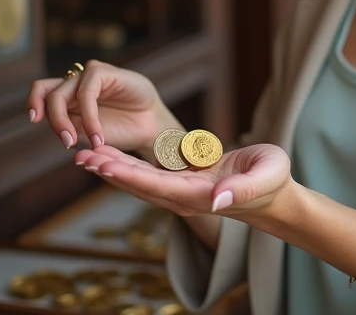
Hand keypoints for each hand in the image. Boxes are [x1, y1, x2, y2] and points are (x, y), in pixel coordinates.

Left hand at [27, 60, 173, 152]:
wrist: (148, 129)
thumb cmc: (117, 131)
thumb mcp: (84, 133)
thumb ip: (65, 125)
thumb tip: (44, 120)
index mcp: (67, 97)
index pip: (41, 92)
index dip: (34, 102)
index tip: (34, 120)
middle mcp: (75, 83)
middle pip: (49, 95)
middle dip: (54, 121)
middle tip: (68, 143)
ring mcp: (89, 76)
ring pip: (63, 94)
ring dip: (67, 121)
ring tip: (79, 142)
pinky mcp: (104, 72)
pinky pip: (86, 94)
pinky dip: (89, 118)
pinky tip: (98, 136)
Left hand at [75, 143, 293, 219]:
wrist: (273, 195)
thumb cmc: (272, 180)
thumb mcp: (265, 177)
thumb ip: (241, 188)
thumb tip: (216, 199)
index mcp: (201, 195)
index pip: (158, 185)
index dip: (129, 174)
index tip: (104, 164)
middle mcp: (185, 197)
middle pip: (139, 185)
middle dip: (110, 171)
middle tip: (81, 156)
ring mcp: (181, 192)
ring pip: (139, 181)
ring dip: (112, 169)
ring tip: (84, 156)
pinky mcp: (181, 184)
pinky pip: (147, 176)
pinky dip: (125, 166)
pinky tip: (108, 157)